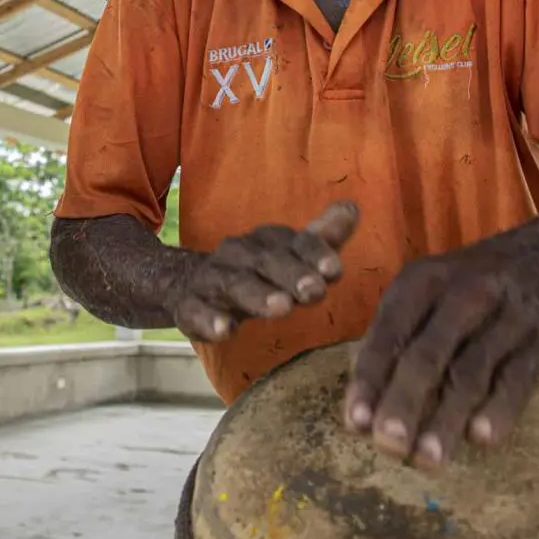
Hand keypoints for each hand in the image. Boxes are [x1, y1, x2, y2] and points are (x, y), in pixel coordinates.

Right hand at [163, 202, 358, 341]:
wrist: (185, 284)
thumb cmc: (254, 273)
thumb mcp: (288, 255)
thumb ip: (321, 238)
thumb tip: (353, 208)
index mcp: (268, 241)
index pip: (295, 242)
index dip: (314, 253)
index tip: (334, 270)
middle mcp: (240, 254)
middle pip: (267, 262)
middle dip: (292, 275)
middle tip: (314, 290)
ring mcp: (213, 279)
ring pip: (235, 284)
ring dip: (258, 295)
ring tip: (280, 308)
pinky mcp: (189, 306)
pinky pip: (197, 311)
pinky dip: (210, 320)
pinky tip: (224, 330)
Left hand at [343, 250, 538, 470]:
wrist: (524, 268)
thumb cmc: (449, 299)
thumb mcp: (413, 303)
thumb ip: (386, 350)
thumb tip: (360, 418)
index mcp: (422, 282)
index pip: (390, 332)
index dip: (370, 378)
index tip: (356, 423)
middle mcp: (466, 295)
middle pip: (430, 354)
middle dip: (406, 402)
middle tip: (388, 446)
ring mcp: (506, 319)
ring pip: (472, 374)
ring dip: (447, 420)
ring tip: (427, 459)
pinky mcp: (538, 347)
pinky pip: (517, 382)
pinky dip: (499, 411)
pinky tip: (480, 439)